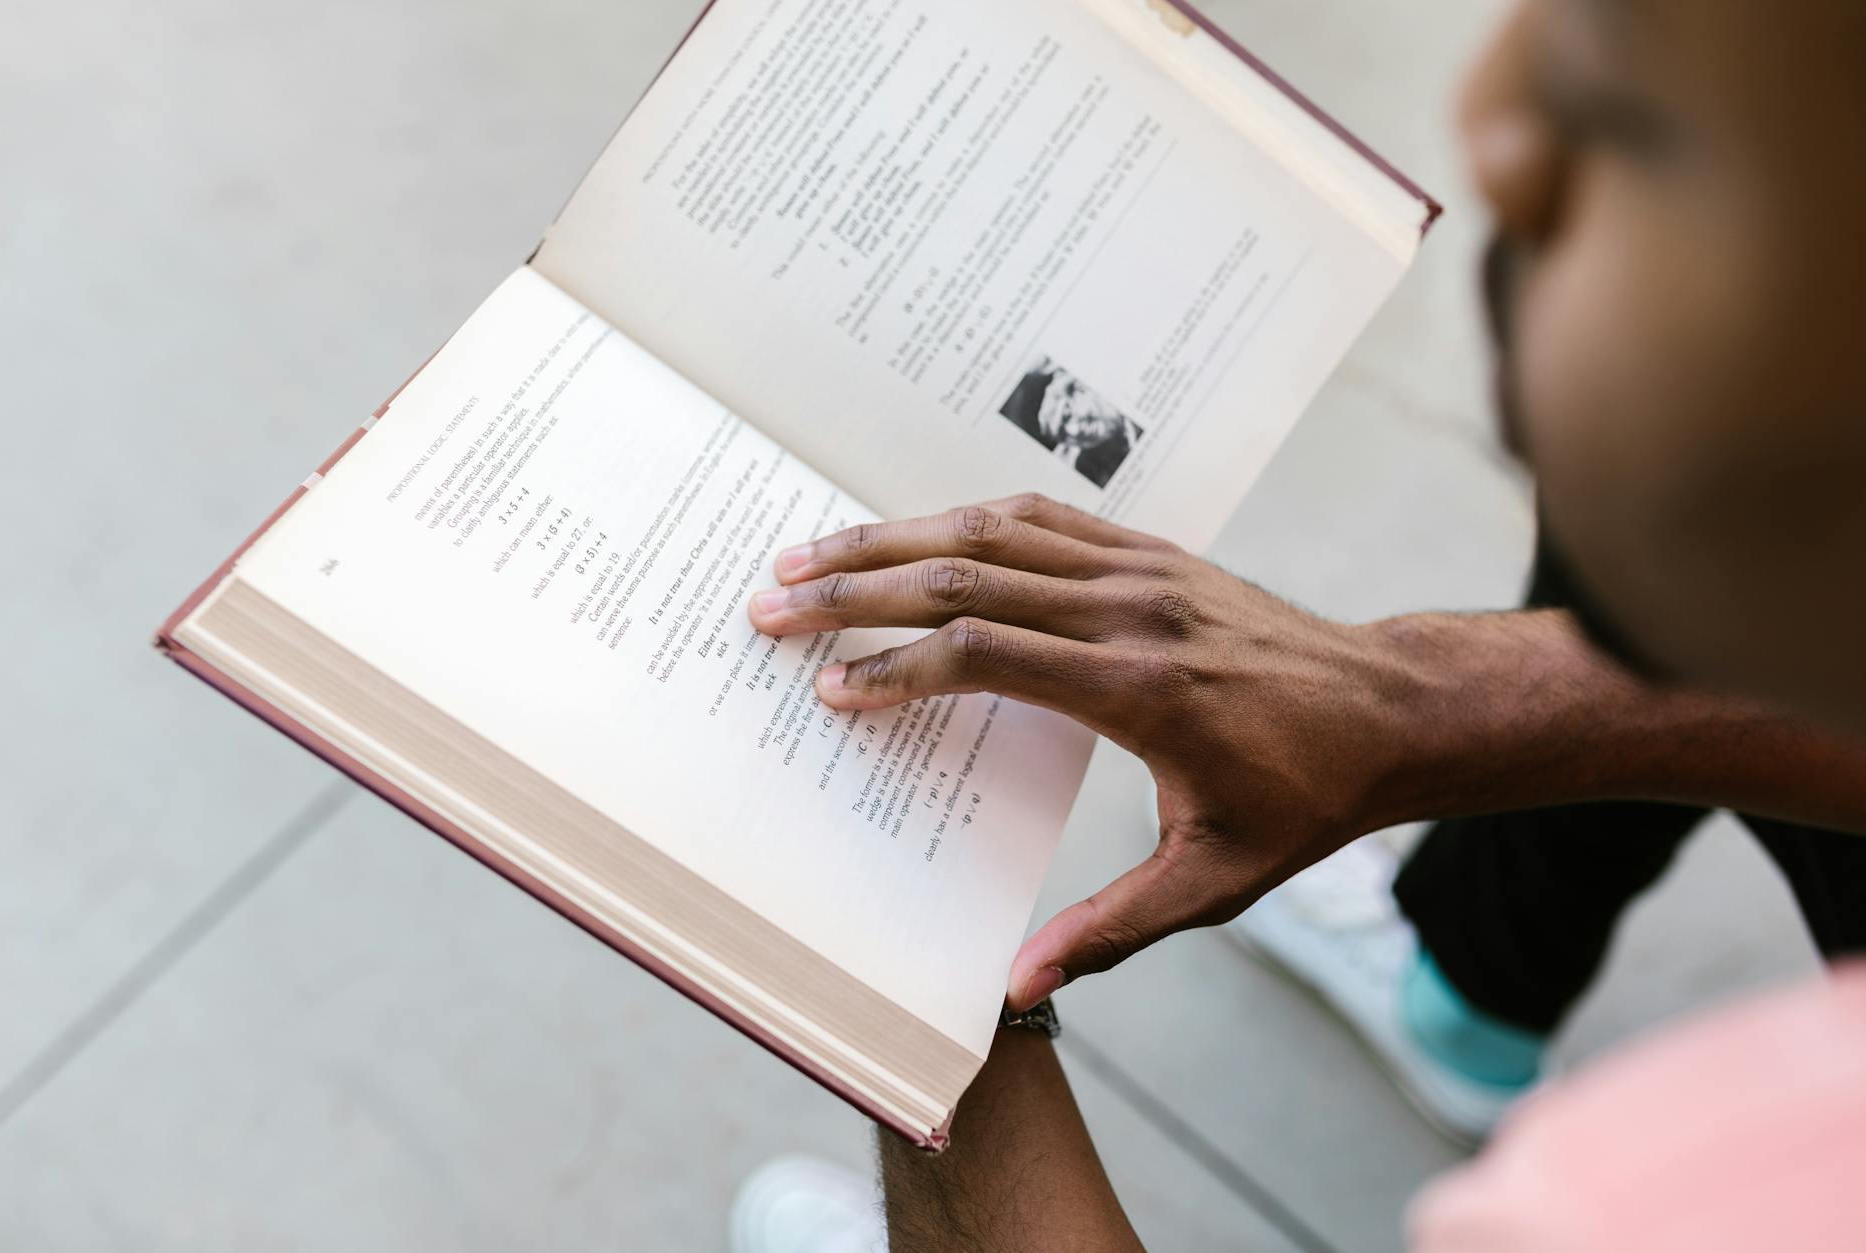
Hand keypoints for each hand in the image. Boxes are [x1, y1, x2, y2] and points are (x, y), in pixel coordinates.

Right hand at [748, 494, 1415, 1009]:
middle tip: (773, 602)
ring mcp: (1141, 570)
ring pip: (994, 531)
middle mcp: (1131, 611)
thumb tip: (1020, 985)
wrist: (1391, 710)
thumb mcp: (1216, 881)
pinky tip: (915, 531)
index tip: (831, 690)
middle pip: (968, 578)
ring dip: (895, 536)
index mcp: (1139, 688)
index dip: (898, 669)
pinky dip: (966, 519)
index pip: (988, 656)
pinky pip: (1043, 517)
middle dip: (858, 590)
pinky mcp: (1153, 552)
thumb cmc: (1305, 798)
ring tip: (813, 551)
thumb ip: (1111, 928)